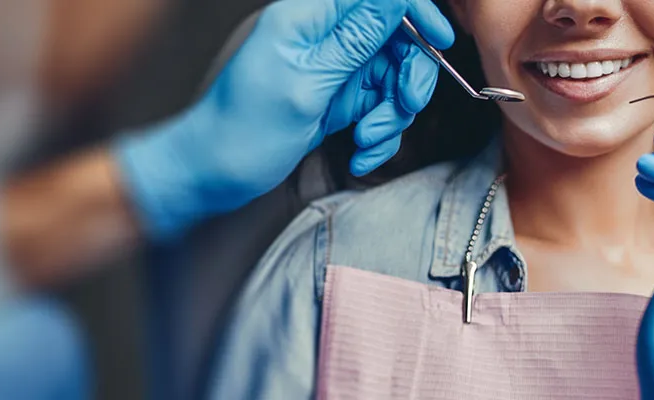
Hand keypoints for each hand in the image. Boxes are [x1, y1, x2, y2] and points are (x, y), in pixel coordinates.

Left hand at [114, 0, 453, 239]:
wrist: (214, 174)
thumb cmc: (244, 130)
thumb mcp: (307, 84)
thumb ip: (356, 38)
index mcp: (309, 16)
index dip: (417, 12)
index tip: (439, 41)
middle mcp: (325, 36)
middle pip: (397, 38)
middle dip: (408, 77)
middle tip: (403, 108)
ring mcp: (334, 67)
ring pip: (392, 78)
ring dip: (391, 115)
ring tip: (366, 141)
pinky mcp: (338, 97)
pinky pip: (379, 107)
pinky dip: (378, 134)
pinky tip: (359, 154)